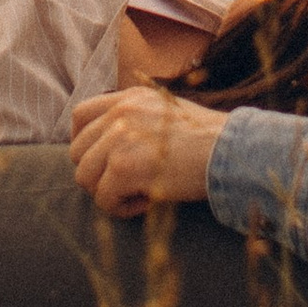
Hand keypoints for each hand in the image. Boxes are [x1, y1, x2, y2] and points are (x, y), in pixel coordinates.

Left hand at [69, 86, 225, 216]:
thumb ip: (135, 121)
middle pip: (77, 151)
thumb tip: (109, 148)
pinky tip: (145, 203)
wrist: (230, 152)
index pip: (80, 115)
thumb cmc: (207, 140)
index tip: (99, 162)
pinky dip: (120, 208)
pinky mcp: (124, 167)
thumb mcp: (166, 114)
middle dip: (96, 174)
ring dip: (107, 192)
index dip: (83, 143)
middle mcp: (119, 113)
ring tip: (137, 195)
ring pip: (85, 177)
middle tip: (125, 185)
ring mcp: (119, 139)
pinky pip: (103, 198)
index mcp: (128, 98)